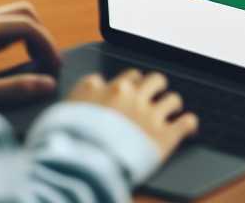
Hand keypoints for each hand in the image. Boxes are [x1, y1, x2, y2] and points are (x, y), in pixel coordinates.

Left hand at [0, 0, 61, 106]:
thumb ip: (13, 89)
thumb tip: (49, 84)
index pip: (27, 25)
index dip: (47, 44)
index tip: (55, 67)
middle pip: (19, 13)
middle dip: (37, 35)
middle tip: (42, 62)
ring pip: (2, 21)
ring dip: (18, 40)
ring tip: (19, 67)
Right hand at [68, 69, 198, 162]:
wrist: (80, 166)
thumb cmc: (63, 146)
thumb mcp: (55, 119)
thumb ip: (71, 105)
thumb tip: (74, 104)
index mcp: (99, 89)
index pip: (121, 78)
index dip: (125, 86)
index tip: (126, 93)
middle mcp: (127, 95)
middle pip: (150, 80)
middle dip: (153, 88)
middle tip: (152, 97)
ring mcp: (148, 114)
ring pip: (172, 98)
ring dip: (171, 104)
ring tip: (171, 110)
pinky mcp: (165, 135)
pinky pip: (187, 122)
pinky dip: (189, 124)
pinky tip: (188, 127)